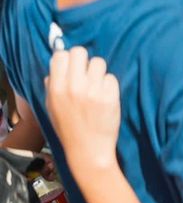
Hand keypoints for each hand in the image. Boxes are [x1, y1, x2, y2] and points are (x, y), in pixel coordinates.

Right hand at [45, 47, 120, 173]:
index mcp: (56, 89)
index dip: (67, 59)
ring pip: (99, 62)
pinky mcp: (110, 96)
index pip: (61, 55)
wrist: (88, 151)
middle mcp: (74, 87)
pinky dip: (109, 85)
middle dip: (84, 60)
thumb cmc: (69, 129)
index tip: (72, 67)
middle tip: (86, 73)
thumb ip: (52, 85)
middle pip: (80, 52)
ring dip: (98, 72)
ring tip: (96, 87)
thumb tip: (57, 64)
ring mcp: (93, 91)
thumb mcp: (52, 107)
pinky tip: (105, 98)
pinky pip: (111, 77)